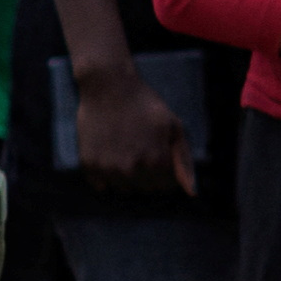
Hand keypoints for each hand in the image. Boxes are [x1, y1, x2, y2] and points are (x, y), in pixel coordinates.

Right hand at [69, 54, 197, 195]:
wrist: (108, 86)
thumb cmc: (146, 106)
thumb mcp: (174, 128)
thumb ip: (184, 162)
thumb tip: (191, 193)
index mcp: (156, 163)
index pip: (166, 185)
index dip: (165, 169)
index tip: (159, 151)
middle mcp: (132, 170)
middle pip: (146, 189)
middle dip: (148, 173)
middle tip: (141, 147)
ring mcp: (108, 169)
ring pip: (124, 189)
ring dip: (128, 176)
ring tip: (126, 149)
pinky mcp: (89, 165)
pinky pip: (102, 185)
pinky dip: (107, 174)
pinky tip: (110, 152)